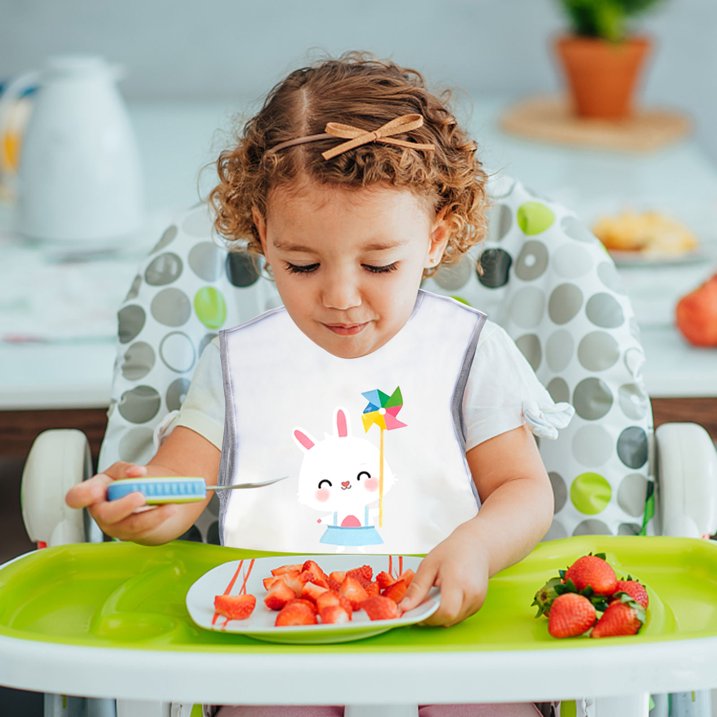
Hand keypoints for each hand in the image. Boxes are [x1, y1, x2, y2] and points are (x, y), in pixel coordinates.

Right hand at [65, 462, 179, 543]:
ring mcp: (116, 526)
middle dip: (124, 505)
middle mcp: (101, 512)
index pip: (76, 497)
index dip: (82, 496)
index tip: (95, 491)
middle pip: (106, 514)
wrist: (147, 498)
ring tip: (169, 504)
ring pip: (131, 525)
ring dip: (152, 515)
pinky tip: (171, 508)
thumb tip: (136, 473)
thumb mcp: (123, 470)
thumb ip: (126, 469)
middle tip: (141, 495)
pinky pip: (145, 530)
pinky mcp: (132, 534)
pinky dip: (160, 518)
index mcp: (94, 491)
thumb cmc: (128, 482)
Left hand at [398, 525, 489, 626]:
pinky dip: (448, 612)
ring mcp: (477, 602)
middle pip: (448, 619)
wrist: (476, 546)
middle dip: (431, 616)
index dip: (428, 616)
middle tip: (420, 603)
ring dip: (439, 615)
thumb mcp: (429, 564)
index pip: (445, 611)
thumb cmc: (453, 551)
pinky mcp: (478, 606)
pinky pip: (459, 617)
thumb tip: (404, 607)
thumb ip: (417, 588)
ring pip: (453, 621)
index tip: (414, 610)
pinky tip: (444, 597)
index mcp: (458, 582)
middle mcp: (472, 595)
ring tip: (434, 596)